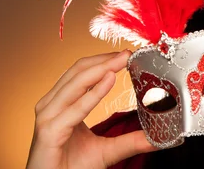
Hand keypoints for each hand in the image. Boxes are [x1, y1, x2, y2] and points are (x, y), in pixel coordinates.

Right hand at [26, 50, 156, 168]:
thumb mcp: (106, 150)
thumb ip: (129, 141)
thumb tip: (156, 139)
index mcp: (60, 104)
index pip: (81, 72)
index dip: (103, 60)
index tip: (127, 54)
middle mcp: (50, 106)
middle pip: (78, 71)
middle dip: (105, 59)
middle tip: (129, 52)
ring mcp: (47, 117)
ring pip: (76, 83)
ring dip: (102, 68)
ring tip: (123, 60)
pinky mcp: (49, 132)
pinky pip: (75, 108)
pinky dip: (94, 92)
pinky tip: (110, 80)